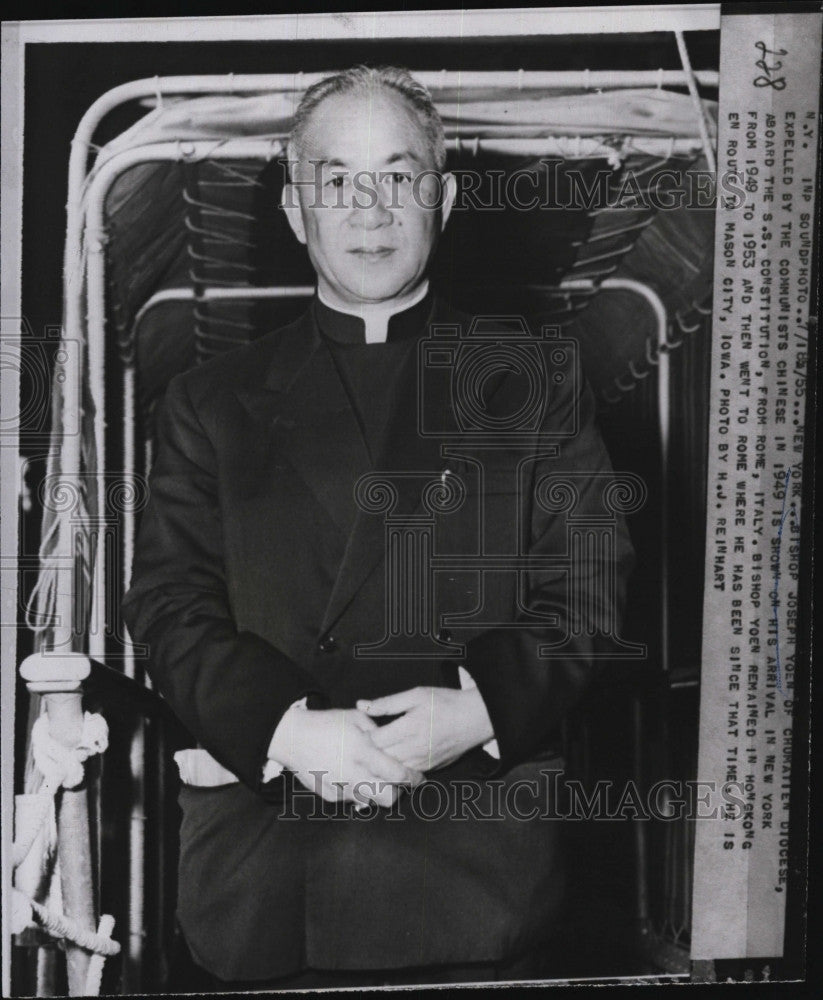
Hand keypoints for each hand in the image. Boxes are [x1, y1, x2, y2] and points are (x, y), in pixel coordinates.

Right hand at [268, 706, 423, 806]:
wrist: (291, 737)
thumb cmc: (325, 723)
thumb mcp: (355, 718)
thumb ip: (377, 731)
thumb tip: (392, 743)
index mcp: (362, 751)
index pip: (397, 773)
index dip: (412, 778)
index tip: (418, 778)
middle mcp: (353, 773)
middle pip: (387, 798)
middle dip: (398, 793)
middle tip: (397, 783)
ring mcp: (339, 787)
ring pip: (370, 802)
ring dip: (377, 792)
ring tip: (373, 777)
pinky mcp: (329, 795)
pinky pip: (351, 799)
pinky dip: (357, 791)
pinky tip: (351, 776)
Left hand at [357, 686, 493, 771]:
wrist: (475, 718)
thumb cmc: (445, 703)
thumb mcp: (416, 695)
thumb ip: (387, 703)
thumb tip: (361, 705)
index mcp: (409, 728)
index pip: (375, 741)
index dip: (364, 736)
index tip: (360, 730)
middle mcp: (415, 749)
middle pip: (381, 758)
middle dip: (370, 751)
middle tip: (364, 742)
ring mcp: (423, 762)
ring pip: (392, 770)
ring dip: (382, 762)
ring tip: (377, 751)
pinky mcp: (430, 769)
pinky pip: (406, 773)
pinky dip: (397, 768)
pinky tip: (394, 758)